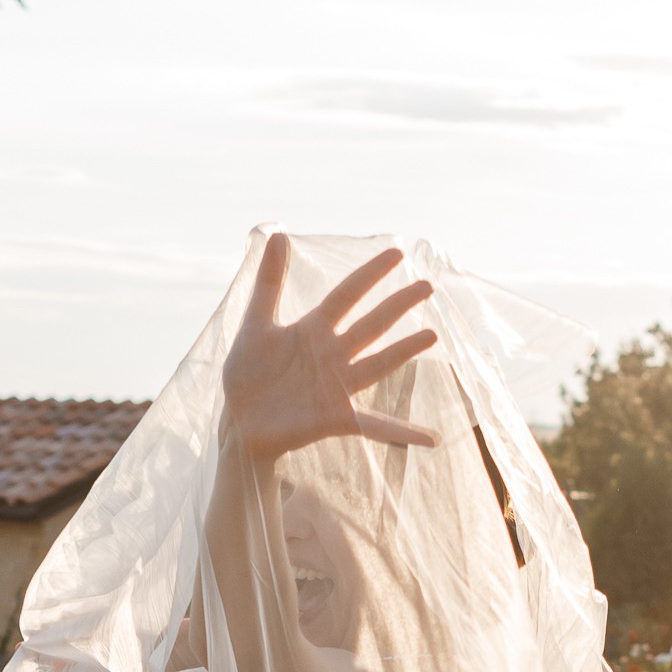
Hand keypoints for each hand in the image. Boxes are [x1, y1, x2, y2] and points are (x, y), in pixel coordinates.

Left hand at [222, 230, 439, 463]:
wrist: (239, 423)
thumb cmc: (247, 375)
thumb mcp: (255, 324)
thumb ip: (268, 283)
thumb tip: (278, 233)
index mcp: (313, 330)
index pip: (347, 295)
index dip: (370, 274)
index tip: (397, 253)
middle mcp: (332, 355)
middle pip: (371, 325)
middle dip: (398, 306)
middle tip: (427, 287)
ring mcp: (338, 387)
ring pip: (378, 365)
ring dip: (404, 352)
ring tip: (432, 336)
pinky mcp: (336, 417)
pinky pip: (375, 425)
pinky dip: (403, 432)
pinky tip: (432, 439)